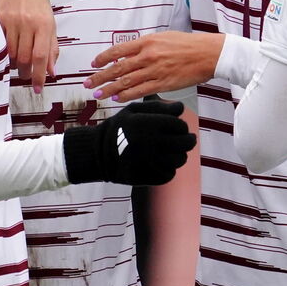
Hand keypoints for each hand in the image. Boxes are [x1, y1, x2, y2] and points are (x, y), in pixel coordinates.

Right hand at [0, 0, 57, 93]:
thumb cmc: (38, 1)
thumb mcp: (51, 22)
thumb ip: (52, 47)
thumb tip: (52, 71)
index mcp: (44, 25)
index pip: (41, 57)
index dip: (39, 76)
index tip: (38, 88)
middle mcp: (28, 23)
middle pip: (24, 58)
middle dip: (25, 72)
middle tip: (26, 76)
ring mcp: (12, 21)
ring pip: (10, 53)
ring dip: (14, 64)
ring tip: (17, 66)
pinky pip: (0, 42)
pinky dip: (3, 52)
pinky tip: (7, 54)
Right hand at [62, 99, 195, 184]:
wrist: (98, 153)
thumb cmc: (119, 128)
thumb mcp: (133, 110)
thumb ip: (158, 107)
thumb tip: (180, 108)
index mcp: (147, 124)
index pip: (179, 126)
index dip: (182, 126)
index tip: (179, 127)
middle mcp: (150, 143)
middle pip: (184, 143)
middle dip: (188, 140)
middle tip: (188, 139)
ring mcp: (149, 162)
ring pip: (179, 159)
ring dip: (179, 154)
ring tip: (173, 151)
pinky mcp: (148, 178)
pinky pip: (169, 173)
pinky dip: (169, 168)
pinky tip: (161, 162)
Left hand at [86, 32, 223, 101]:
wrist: (208, 54)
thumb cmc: (188, 44)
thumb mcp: (164, 38)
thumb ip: (146, 46)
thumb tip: (129, 54)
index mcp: (147, 42)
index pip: (118, 50)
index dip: (103, 58)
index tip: (93, 64)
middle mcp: (148, 56)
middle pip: (117, 68)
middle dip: (100, 77)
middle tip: (88, 84)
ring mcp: (155, 70)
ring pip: (126, 82)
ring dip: (109, 89)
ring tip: (98, 94)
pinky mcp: (163, 84)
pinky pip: (140, 91)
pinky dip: (126, 95)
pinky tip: (117, 99)